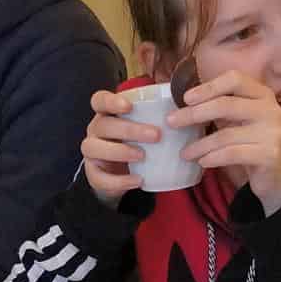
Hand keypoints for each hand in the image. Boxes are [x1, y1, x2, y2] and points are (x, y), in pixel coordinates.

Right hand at [80, 88, 153, 204]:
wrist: (122, 175)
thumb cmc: (138, 143)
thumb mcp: (146, 128)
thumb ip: (161, 119)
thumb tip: (189, 111)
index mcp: (107, 114)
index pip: (100, 100)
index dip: (111, 101)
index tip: (129, 106)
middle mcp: (95, 129)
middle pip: (103, 124)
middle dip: (129, 129)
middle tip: (156, 135)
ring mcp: (91, 151)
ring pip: (93, 148)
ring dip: (120, 151)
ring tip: (143, 156)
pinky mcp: (92, 173)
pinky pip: (100, 177)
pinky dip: (118, 180)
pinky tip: (137, 181)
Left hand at [173, 70, 280, 213]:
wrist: (278, 177)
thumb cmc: (253, 144)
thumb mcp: (241, 121)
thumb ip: (221, 109)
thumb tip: (183, 106)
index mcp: (263, 95)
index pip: (235, 79)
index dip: (208, 86)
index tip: (186, 98)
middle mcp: (271, 110)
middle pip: (226, 105)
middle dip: (194, 114)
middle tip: (172, 122)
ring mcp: (273, 132)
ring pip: (226, 134)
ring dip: (199, 145)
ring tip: (184, 153)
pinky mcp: (269, 154)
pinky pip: (232, 154)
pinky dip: (212, 158)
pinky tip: (202, 162)